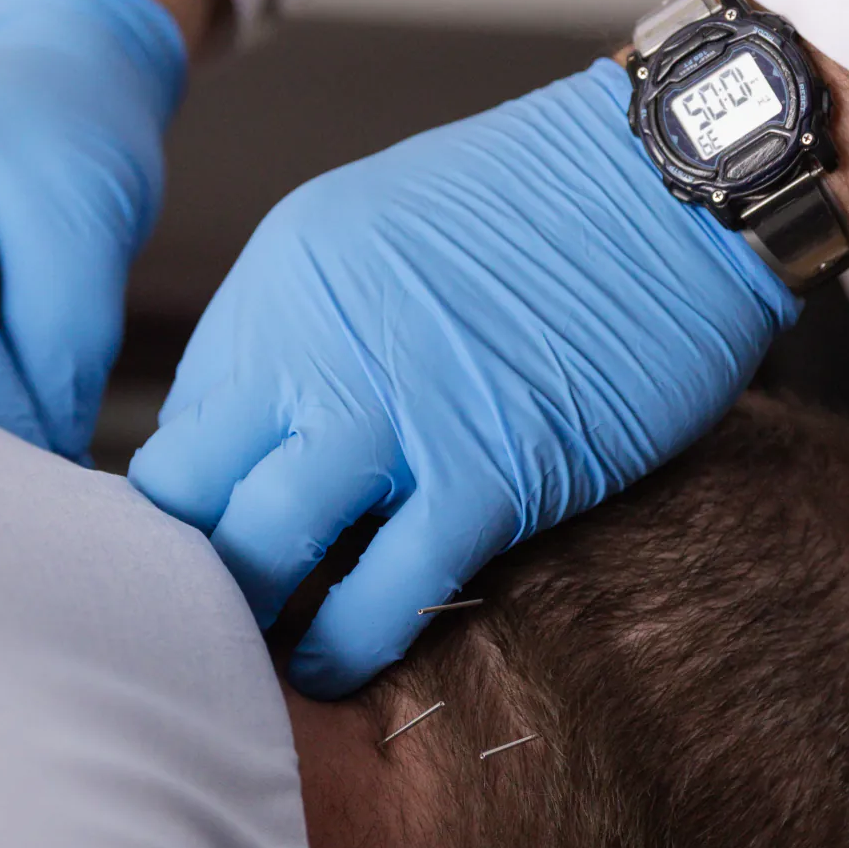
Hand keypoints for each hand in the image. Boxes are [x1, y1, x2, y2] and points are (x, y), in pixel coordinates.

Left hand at [129, 59, 798, 693]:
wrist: (668, 182)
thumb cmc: (544, 205)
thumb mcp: (369, 234)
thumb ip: (305, 333)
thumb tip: (260, 437)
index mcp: (280, 289)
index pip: (180, 428)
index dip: (186, 505)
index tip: (210, 546)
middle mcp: (311, 349)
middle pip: (189, 495)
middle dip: (187, 568)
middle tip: (209, 617)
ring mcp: (393, 417)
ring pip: (260, 551)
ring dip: (252, 614)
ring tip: (257, 658)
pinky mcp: (484, 478)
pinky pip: (379, 597)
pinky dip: (341, 647)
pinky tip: (331, 665)